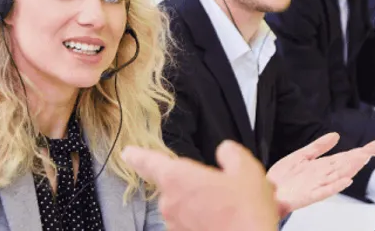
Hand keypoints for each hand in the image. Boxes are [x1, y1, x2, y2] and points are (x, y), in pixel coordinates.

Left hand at [123, 142, 277, 230]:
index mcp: (178, 178)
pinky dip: (202, 223)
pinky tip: (223, 223)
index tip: (127, 153)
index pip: (150, 162)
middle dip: (192, 186)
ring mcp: (175, 226)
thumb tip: (224, 151)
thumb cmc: (245, 213)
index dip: (138, 155)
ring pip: (183, 208)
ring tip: (227, 211)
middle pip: (174, 186)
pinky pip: (189, 225)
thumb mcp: (246, 171)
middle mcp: (170, 203)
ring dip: (198, 206)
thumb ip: (231, 154)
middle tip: (220, 191)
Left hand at [267, 133, 374, 214]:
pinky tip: (345, 180)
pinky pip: (325, 191)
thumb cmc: (284, 177)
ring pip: (339, 175)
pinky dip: (336, 186)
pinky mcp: (310, 195)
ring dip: (352, 167)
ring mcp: (318, 185)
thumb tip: (336, 135)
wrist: (268, 191)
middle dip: (361, 156)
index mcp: (322, 166)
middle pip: (346, 164)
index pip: (346, 156)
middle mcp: (323, 175)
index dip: (361, 150)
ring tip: (364, 158)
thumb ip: (319, 146)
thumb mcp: (301, 155)